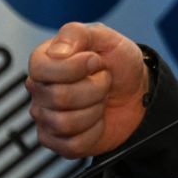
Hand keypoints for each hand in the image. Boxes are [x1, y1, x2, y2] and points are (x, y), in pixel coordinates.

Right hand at [26, 22, 148, 158]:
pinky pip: (73, 143)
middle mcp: (40, 90)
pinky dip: (95, 131)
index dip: (76, 66)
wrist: (138, 93)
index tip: (95, 60)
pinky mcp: (57, 142)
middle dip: (95, 88)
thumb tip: (56, 53)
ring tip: (101, 99)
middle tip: (104, 81)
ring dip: (95, 109)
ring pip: (65, 122)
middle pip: (59, 97)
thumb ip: (77, 34)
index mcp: (45, 61)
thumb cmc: (119, 65)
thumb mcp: (106, 38)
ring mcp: (46, 118)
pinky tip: (97, 119)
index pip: (42, 68)